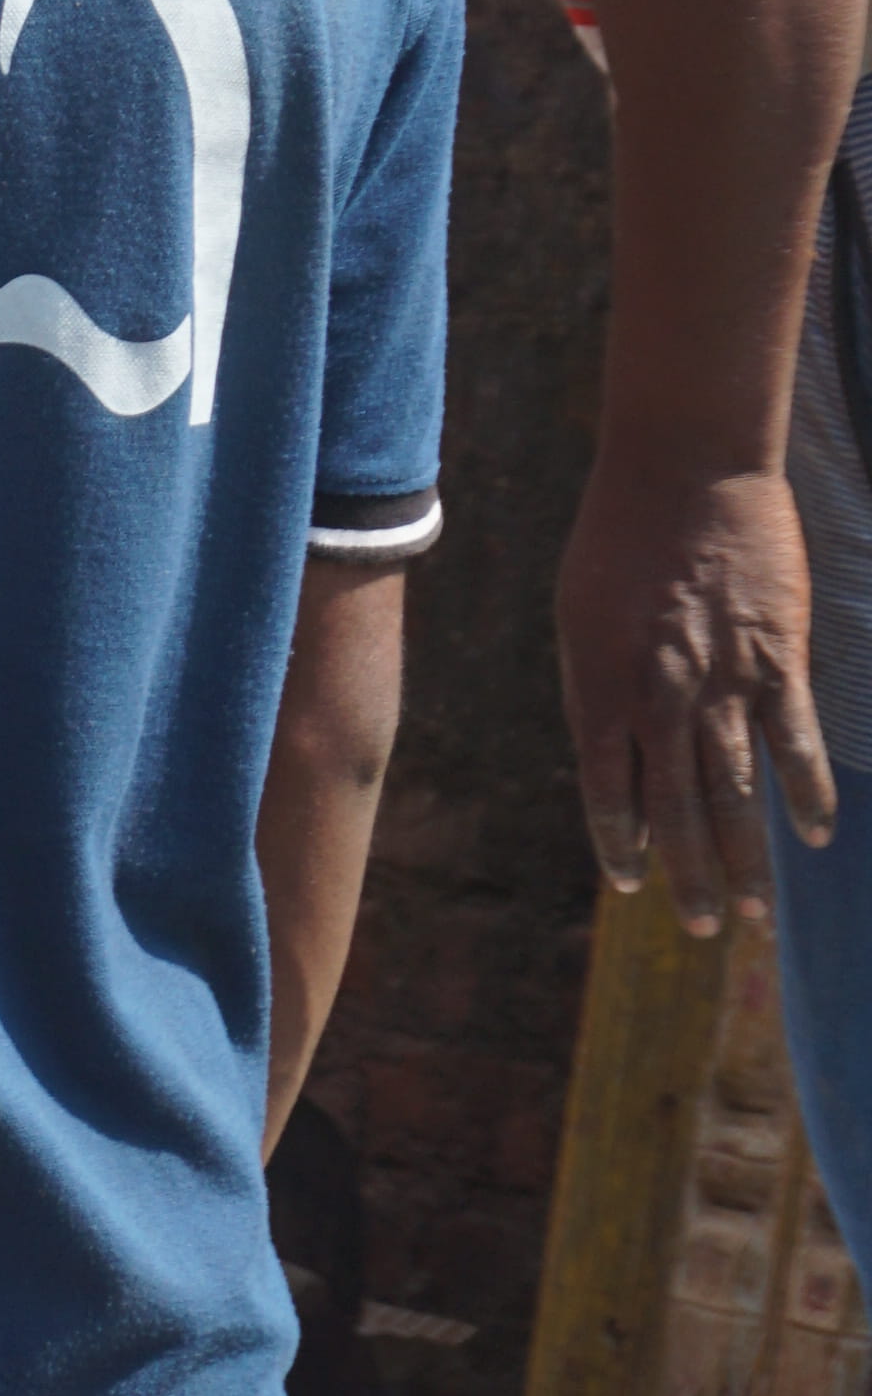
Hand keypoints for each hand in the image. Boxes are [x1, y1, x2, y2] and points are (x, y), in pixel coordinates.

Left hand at [559, 456, 833, 935]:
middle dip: (688, 877)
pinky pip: (796, 746)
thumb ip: (597, 686)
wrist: (686, 468)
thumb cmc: (618, 534)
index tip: (630, 881)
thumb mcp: (579, 613)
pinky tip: (814, 834)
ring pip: (737, 795)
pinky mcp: (779, 662)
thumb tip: (613, 751)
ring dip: (747, 860)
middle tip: (703, 928)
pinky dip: (808, 795)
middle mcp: (659, 698)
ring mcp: (723, 684)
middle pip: (675, 811)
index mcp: (600, 684)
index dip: (620, 842)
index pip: (607, 791)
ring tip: (754, 912)